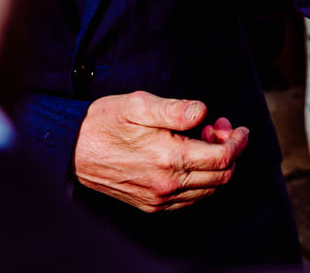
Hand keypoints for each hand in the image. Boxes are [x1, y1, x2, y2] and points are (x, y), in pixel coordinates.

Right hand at [74, 91, 249, 211]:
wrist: (71, 150)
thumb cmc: (104, 123)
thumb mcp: (138, 104)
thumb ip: (175, 109)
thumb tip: (202, 111)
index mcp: (169, 157)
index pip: (223, 157)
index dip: (237, 141)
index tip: (238, 128)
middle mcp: (167, 184)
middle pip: (221, 176)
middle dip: (229, 150)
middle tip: (218, 127)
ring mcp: (159, 198)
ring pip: (208, 190)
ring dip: (216, 166)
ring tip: (202, 139)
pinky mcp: (150, 205)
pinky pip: (189, 200)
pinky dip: (200, 181)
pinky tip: (190, 160)